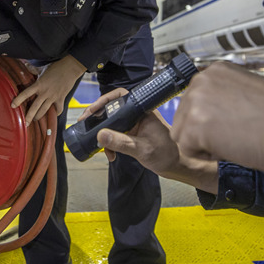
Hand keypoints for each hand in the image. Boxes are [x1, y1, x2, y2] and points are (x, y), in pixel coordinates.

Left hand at [11, 55, 85, 122]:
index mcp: (38, 84)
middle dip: (29, 116)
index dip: (18, 100)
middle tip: (26, 123)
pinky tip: (53, 115)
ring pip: (44, 110)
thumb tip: (26, 65)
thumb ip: (33, 69)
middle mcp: (45, 92)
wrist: (70, 68)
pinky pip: (58, 109)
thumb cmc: (56, 67)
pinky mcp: (61, 98)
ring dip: (39, 116)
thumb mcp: (43, 69)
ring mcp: (53, 96)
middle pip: (35, 107)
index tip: (12, 106)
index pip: (26, 93)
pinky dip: (56, 113)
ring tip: (36, 119)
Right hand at [96, 111, 218, 192]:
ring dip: (104, 134)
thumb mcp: (142, 149)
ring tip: (98, 146)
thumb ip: (121, 142)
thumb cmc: (168, 155)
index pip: (120, 97)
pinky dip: (111, 143)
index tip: (92, 111)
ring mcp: (136, 125)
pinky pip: (117, 134)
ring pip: (113, 123)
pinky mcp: (134, 135)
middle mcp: (138, 115)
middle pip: (112, 109)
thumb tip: (100, 135)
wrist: (178, 166)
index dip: (103, 101)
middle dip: (98, 118)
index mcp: (142, 111)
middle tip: (85, 125)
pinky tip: (111, 155)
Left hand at [170, 62, 263, 173]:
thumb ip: (225, 97)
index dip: (210, 120)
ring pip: (182, 134)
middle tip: (236, 134)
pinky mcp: (194, 124)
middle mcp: (202, 80)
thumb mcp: (248, 93)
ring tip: (235, 140)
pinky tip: (232, 147)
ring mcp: (196, 101)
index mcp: (216, 70)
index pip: (194, 101)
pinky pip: (187, 150)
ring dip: (204, 145)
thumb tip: (211, 114)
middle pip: (183, 117)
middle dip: (204, 133)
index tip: (231, 124)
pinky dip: (207, 156)